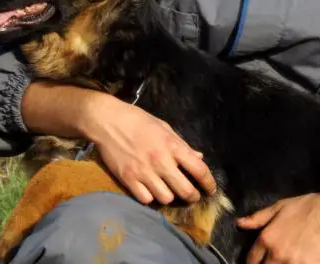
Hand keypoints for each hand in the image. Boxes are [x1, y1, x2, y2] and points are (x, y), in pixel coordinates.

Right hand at [84, 94, 216, 204]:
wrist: (108, 121)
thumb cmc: (139, 121)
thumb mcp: (164, 128)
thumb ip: (182, 145)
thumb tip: (199, 157)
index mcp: (172, 146)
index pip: (199, 169)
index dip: (209, 182)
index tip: (210, 189)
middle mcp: (161, 161)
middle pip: (185, 190)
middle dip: (192, 196)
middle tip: (192, 195)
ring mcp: (144, 172)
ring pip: (166, 198)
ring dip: (170, 196)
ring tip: (168, 190)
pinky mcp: (128, 179)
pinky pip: (145, 199)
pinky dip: (150, 197)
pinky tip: (150, 190)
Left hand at [237, 193, 319, 263]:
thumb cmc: (304, 207)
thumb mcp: (278, 207)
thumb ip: (258, 218)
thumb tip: (239, 223)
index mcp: (267, 238)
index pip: (252, 260)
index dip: (252, 263)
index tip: (255, 263)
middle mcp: (276, 254)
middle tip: (269, 261)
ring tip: (280, 263)